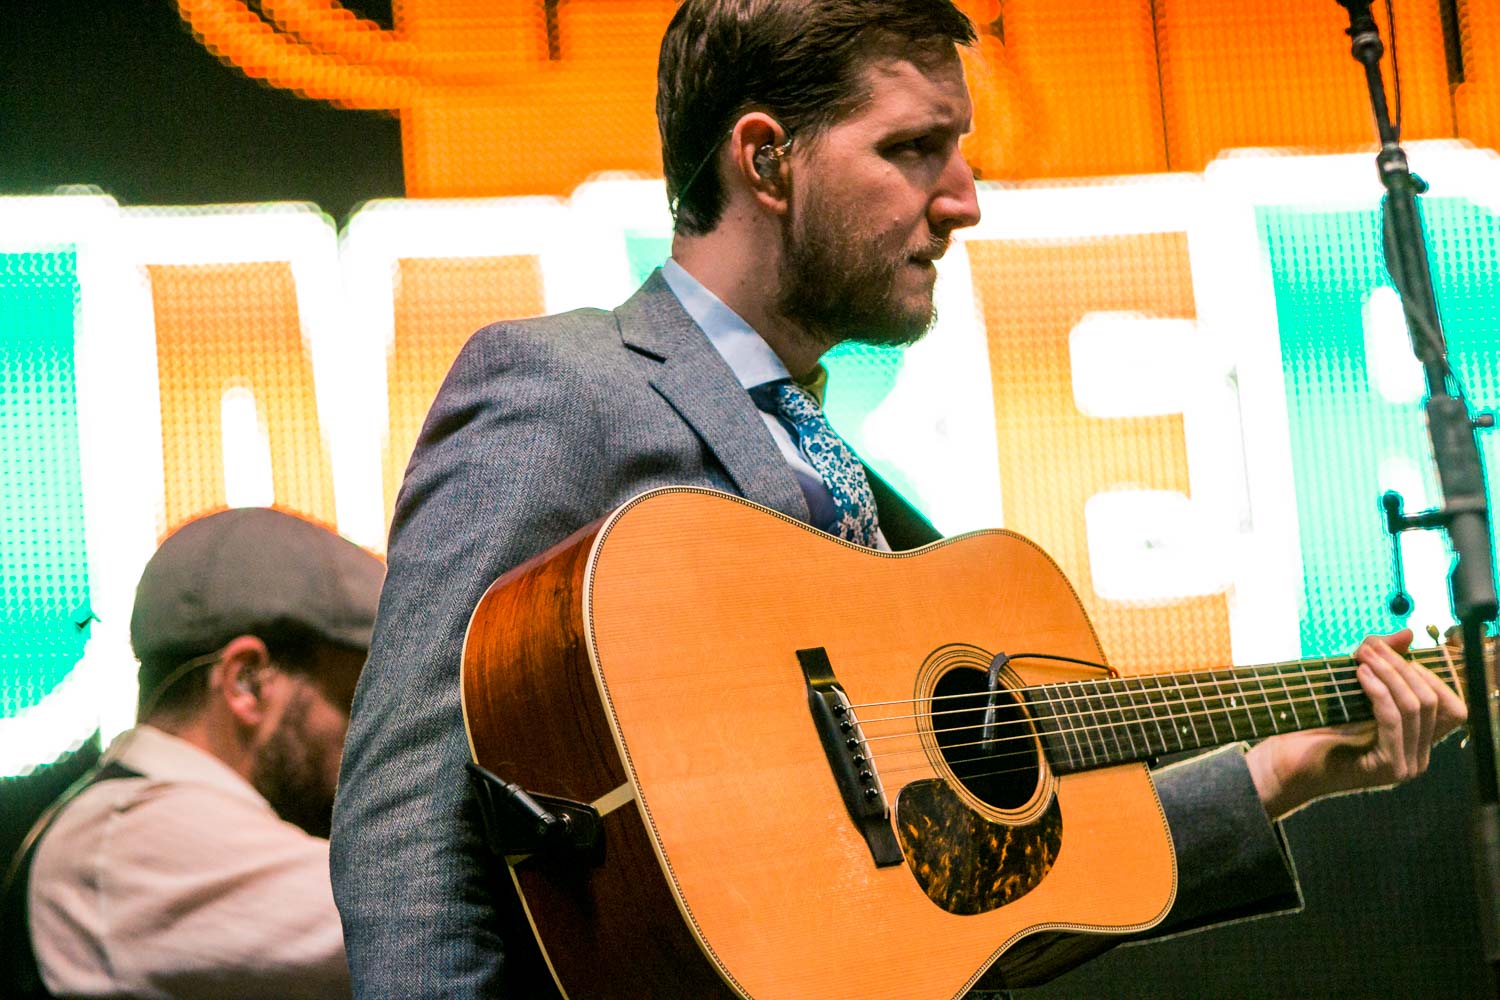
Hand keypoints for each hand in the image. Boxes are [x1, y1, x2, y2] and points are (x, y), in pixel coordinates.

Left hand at [1244, 629, 1466, 818]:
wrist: (1286, 762)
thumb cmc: (1318, 727)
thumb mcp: (1356, 689)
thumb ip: (1383, 663)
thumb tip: (1408, 633)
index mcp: (1418, 741)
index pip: (1452, 707)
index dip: (1429, 675)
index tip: (1395, 652)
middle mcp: (1420, 757)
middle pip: (1434, 701)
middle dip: (1402, 667)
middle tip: (1373, 648)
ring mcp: (1407, 765)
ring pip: (1415, 707)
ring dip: (1389, 674)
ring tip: (1362, 657)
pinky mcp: (1389, 766)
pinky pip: (1393, 718)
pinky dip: (1379, 691)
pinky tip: (1360, 674)